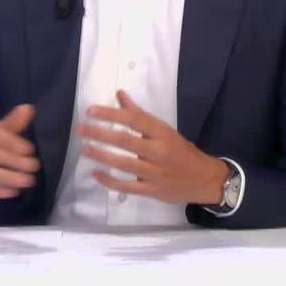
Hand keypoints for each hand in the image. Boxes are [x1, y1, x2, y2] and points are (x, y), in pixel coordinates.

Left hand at [76, 90, 228, 205]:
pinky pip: (127, 186)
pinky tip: (96, 174)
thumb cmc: (183, 152)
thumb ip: (141, 115)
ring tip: (85, 149)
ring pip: (124, 163)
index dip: (112, 114)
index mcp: (162, 133)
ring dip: (102, 156)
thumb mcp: (165, 130)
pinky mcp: (151, 190)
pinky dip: (110, 181)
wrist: (205, 179)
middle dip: (100, 134)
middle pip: (125, 140)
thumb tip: (119, 95)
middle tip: (81, 129)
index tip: (91, 111)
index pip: (134, 119)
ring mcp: (154, 172)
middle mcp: (158, 151)